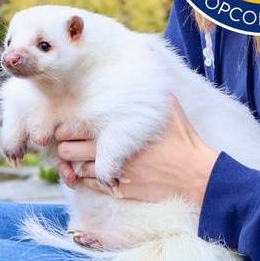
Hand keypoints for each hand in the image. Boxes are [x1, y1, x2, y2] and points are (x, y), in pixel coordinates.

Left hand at [59, 99, 217, 206]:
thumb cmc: (184, 142)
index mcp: (118, 130)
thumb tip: (151, 69)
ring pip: (76, 170)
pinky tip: (84, 174)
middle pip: (69, 150)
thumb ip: (153, 96)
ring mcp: (114, 173)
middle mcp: (112, 152)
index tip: (66, 128)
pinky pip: (90, 186)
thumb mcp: (170, 112)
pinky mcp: (119, 190)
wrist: (194, 176)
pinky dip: (82, 180)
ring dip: (72, 165)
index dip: (66, 128)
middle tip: (66, 144)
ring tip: (74, 159)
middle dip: (65, 146)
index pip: (76, 128)